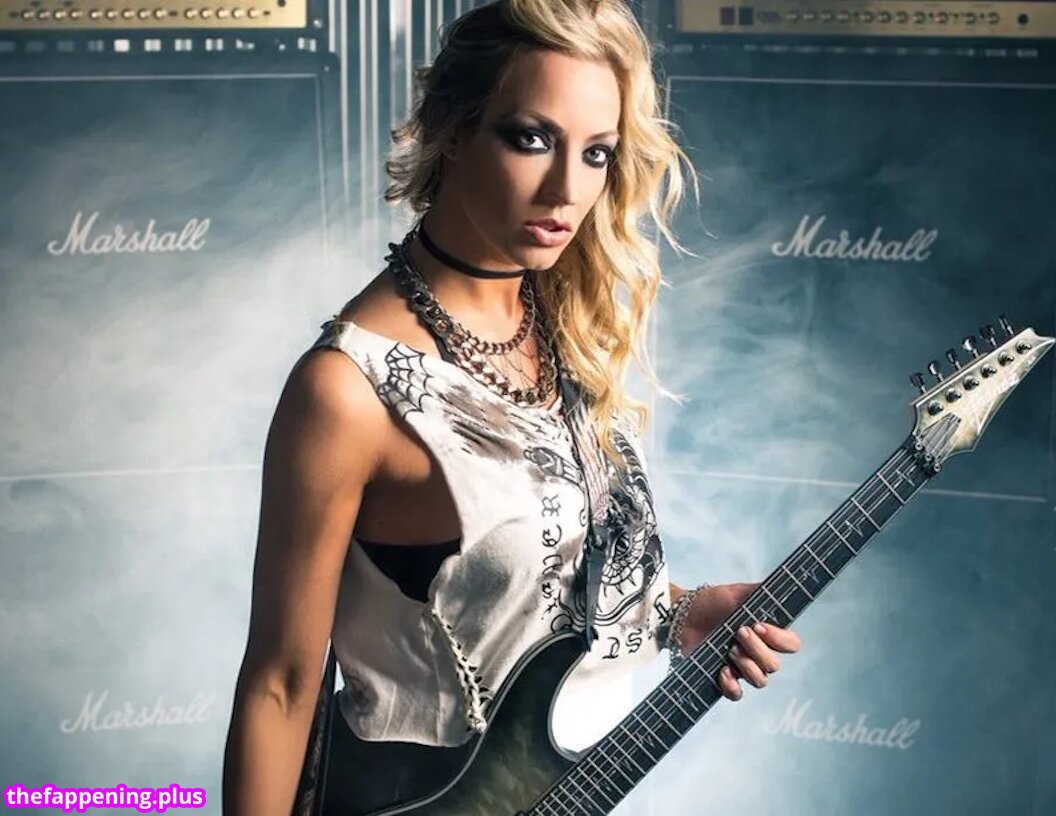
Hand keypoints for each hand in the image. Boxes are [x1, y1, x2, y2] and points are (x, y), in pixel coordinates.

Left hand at [676, 582, 800, 700]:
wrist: (682, 614)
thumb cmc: (710, 602)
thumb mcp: (736, 592)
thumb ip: (759, 591)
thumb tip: (780, 585)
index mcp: (767, 633)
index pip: (790, 644)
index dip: (780, 639)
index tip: (759, 626)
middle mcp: (758, 653)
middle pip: (774, 665)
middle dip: (757, 649)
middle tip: (738, 632)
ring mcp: (742, 667)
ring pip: (761, 681)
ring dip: (747, 666)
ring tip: (729, 650)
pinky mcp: (723, 679)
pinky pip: (737, 694)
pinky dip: (732, 686)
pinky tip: (722, 671)